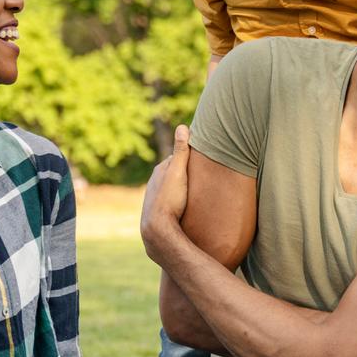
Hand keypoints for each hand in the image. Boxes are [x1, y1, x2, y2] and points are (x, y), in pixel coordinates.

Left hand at [140, 125, 190, 261]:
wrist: (157, 229)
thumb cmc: (169, 199)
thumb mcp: (178, 173)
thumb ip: (181, 151)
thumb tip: (183, 127)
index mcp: (160, 170)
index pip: (177, 157)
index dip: (189, 155)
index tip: (202, 155)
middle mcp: (154, 182)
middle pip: (173, 172)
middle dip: (185, 171)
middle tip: (202, 172)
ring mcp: (155, 197)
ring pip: (171, 187)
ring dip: (181, 186)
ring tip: (195, 189)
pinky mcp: (158, 211)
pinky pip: (170, 200)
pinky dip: (177, 199)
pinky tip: (184, 205)